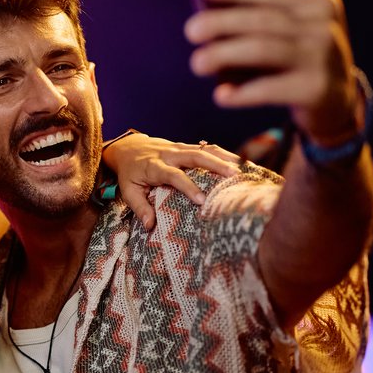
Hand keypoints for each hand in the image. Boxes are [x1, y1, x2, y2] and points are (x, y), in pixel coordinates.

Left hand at [102, 133, 239, 228]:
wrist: (128, 148)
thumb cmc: (130, 174)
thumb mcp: (128, 191)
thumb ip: (139, 207)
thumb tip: (150, 225)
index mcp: (154, 166)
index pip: (173, 175)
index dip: (187, 186)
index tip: (201, 200)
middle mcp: (168, 154)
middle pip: (194, 156)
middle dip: (215, 165)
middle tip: (233, 176)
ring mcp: (179, 148)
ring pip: (204, 149)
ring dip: (224, 157)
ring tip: (243, 168)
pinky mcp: (186, 147)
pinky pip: (207, 148)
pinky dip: (223, 154)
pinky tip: (239, 163)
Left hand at [183, 0, 363, 145]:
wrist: (339, 101)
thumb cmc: (309, 52)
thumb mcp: (310, 17)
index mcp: (320, 1)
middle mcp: (325, 26)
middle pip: (263, 20)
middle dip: (222, 23)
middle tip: (191, 31)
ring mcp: (323, 58)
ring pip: (264, 49)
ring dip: (225, 54)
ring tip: (197, 62)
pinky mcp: (316, 90)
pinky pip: (271, 89)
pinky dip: (243, 92)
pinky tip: (222, 95)